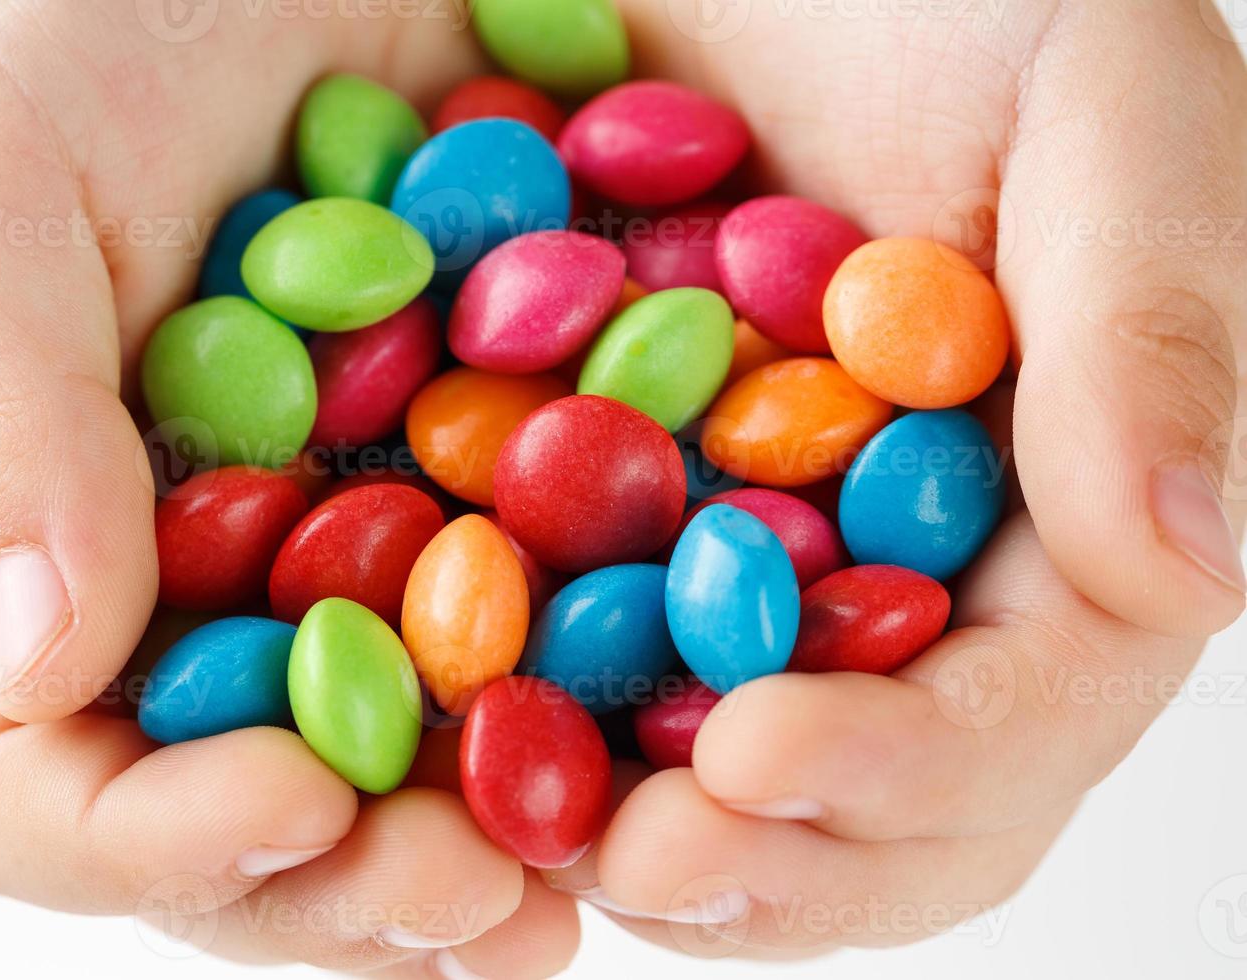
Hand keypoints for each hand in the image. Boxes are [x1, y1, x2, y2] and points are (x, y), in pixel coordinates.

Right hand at [0, 5, 576, 972]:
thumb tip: (44, 661)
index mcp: (15, 541)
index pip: (37, 782)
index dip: (158, 840)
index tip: (297, 807)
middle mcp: (181, 576)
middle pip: (244, 816)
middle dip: (357, 886)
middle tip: (492, 904)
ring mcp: (335, 541)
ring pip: (405, 758)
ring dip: (494, 838)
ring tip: (594, 871)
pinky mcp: (475, 474)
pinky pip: (537, 621)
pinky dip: (603, 687)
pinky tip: (687, 713)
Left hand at [555, 0, 1245, 957]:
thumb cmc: (949, 4)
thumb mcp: (1092, 109)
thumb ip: (1154, 325)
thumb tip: (1192, 573)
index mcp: (1055, 522)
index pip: (1020, 713)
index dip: (904, 768)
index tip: (756, 757)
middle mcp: (918, 585)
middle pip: (879, 808)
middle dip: (770, 859)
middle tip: (641, 862)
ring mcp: (772, 580)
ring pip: (731, 781)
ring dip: (647, 839)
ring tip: (537, 843)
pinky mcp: (633, 544)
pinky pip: (592, 679)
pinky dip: (538, 728)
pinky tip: (459, 735)